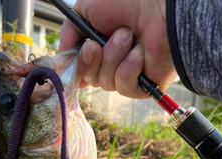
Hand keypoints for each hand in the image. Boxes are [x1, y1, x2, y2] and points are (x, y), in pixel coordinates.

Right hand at [58, 0, 176, 98]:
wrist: (159, 7)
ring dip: (114, 57)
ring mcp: (128, 75)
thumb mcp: (86, 9)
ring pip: (105, 83)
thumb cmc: (127, 1)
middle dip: (91, 61)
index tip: (73, 55)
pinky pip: (124, 87)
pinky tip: (140, 52)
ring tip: (129, 36)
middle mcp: (112, 63)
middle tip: (98, 44)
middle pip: (88, 79)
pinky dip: (129, 67)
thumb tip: (62, 57)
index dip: (75, 65)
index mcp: (98, 47)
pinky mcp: (143, 86)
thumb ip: (68, 32)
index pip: (78, 69)